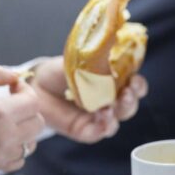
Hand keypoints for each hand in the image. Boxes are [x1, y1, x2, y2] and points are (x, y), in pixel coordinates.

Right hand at [0, 63, 44, 171]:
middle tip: (10, 104)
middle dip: (28, 110)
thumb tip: (16, 76)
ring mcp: (3, 153)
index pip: (34, 102)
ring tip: (5, 122)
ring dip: (24, 130)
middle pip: (38, 122)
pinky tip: (1, 138)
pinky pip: (21, 158)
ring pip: (32, 141)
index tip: (13, 88)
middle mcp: (6, 135)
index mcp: (0, 112)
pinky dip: (16, 148)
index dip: (26, 91)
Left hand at [31, 56, 148, 142]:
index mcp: (114, 85)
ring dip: (117, 115)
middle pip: (129, 106)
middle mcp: (110, 103)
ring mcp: (99, 118)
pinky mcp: (85, 130)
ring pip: (117, 121)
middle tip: (126, 94)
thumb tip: (111, 41)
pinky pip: (98, 133)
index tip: (134, 80)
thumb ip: (97, 59)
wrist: (37, 84)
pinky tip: (101, 121)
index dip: (138, 85)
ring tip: (108, 108)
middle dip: (130, 101)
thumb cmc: (61, 71)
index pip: (135, 87)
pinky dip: (102, 128)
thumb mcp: (80, 60)